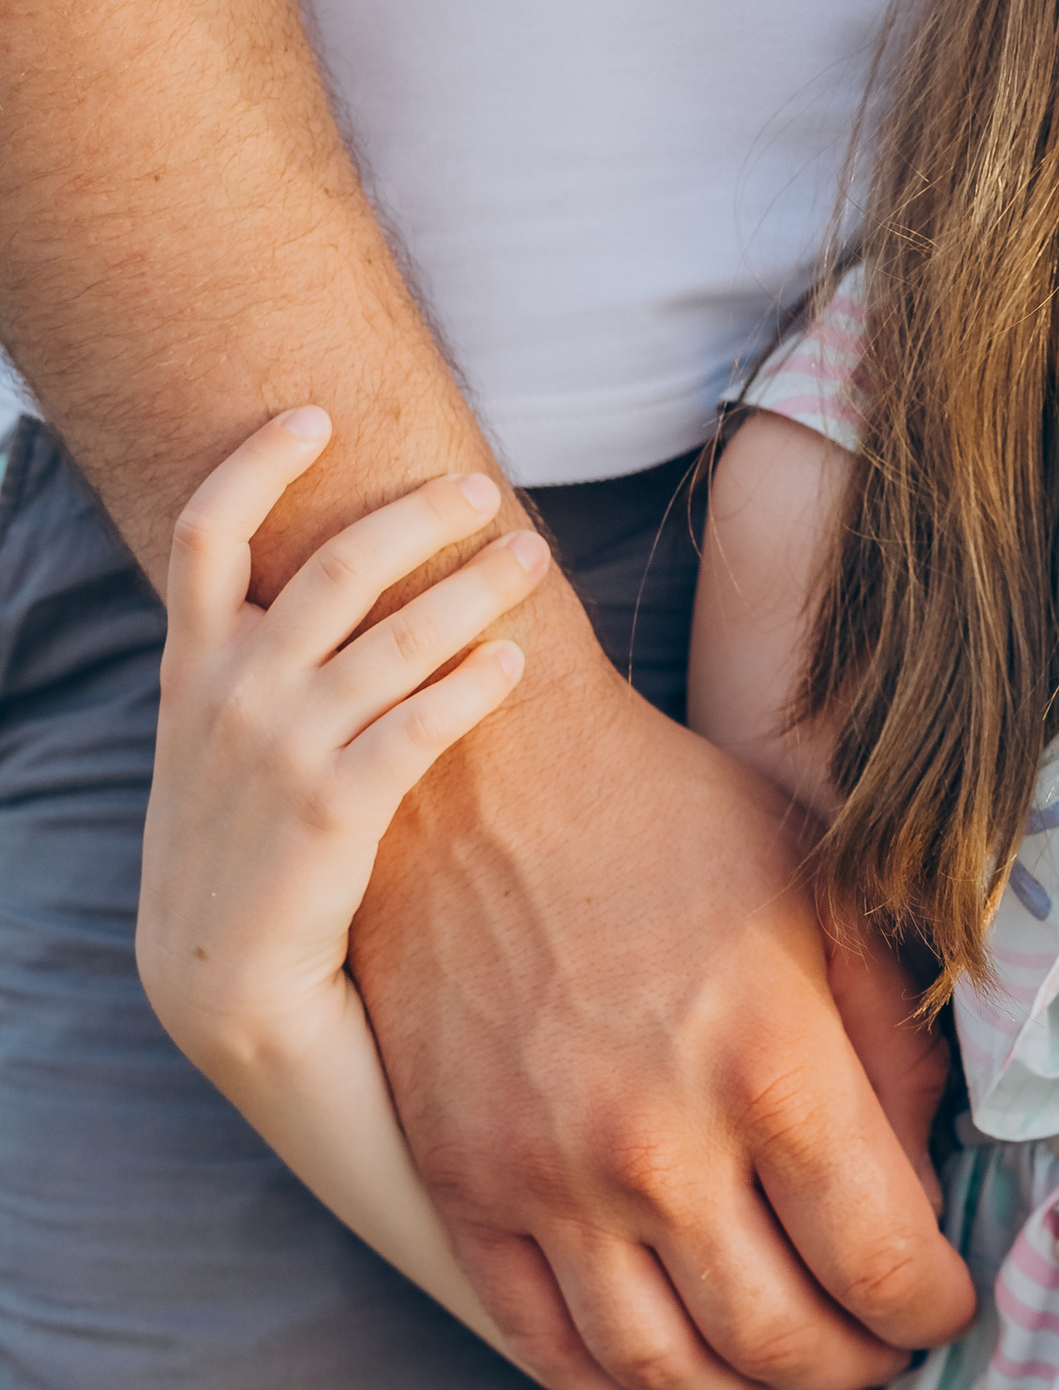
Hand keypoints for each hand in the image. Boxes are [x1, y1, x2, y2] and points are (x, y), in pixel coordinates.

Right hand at [140, 411, 548, 1058]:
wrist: (219, 976)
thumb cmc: (235, 843)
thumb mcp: (209, 739)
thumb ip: (243, 661)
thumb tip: (307, 585)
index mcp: (194, 667)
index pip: (204, 533)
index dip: (256, 462)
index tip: (314, 413)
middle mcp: (233, 694)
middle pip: (336, 564)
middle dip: (419, 514)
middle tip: (482, 486)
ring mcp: (283, 750)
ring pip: (399, 635)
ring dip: (476, 584)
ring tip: (534, 553)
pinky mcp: (336, 809)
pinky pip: (423, 724)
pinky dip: (475, 682)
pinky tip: (515, 661)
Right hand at [352, 605, 976, 1389]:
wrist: (479, 777)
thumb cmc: (672, 820)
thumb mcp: (827, 898)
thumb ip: (896, 1048)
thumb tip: (928, 1185)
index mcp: (771, 1065)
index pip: (883, 1265)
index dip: (934, 1308)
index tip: (945, 1299)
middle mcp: (657, 1145)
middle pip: (786, 1341)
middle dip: (859, 1362)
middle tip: (880, 1340)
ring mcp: (546, 1180)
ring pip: (669, 1373)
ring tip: (791, 1365)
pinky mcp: (463, 1191)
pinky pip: (550, 1349)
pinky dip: (629, 1388)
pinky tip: (679, 1366)